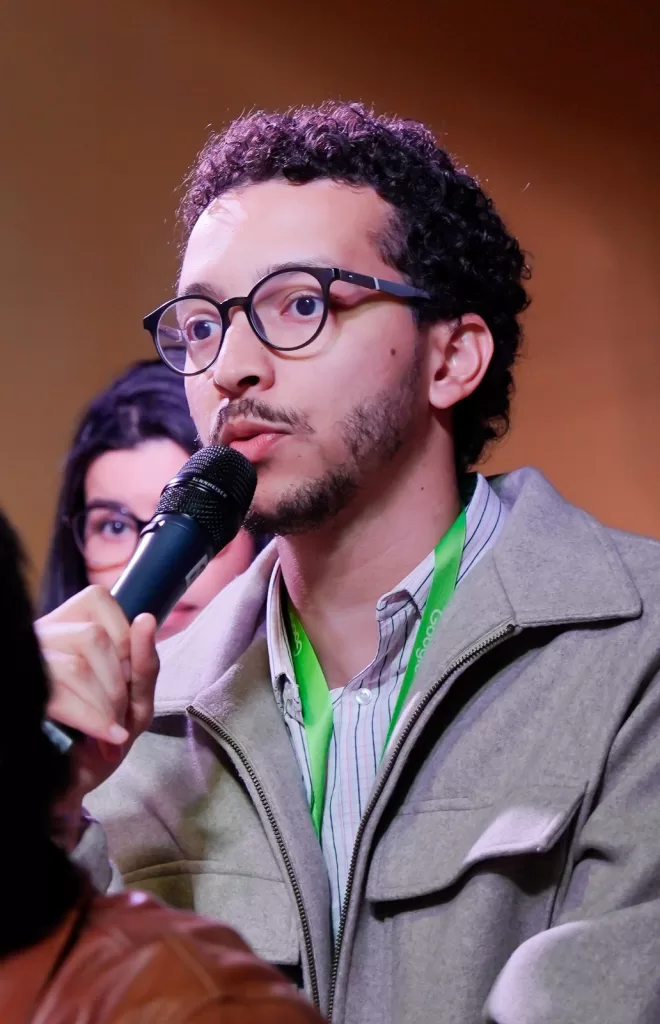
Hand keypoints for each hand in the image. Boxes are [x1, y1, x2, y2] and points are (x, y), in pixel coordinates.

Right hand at [36, 585, 158, 805]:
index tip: (127, 675)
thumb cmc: (102, 737)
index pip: (97, 600)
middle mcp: (40, 638)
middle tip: (120, 716)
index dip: (124, 638)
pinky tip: (108, 736)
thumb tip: (146, 619)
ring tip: (111, 731)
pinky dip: (94, 719)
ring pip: (77, 665)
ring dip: (106, 703)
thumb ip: (143, 663)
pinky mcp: (25, 697)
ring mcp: (28, 665)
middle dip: (119, 682)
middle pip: (93, 637)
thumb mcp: (135, 699)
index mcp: (65, 628)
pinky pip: (61, 695)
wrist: (69, 787)